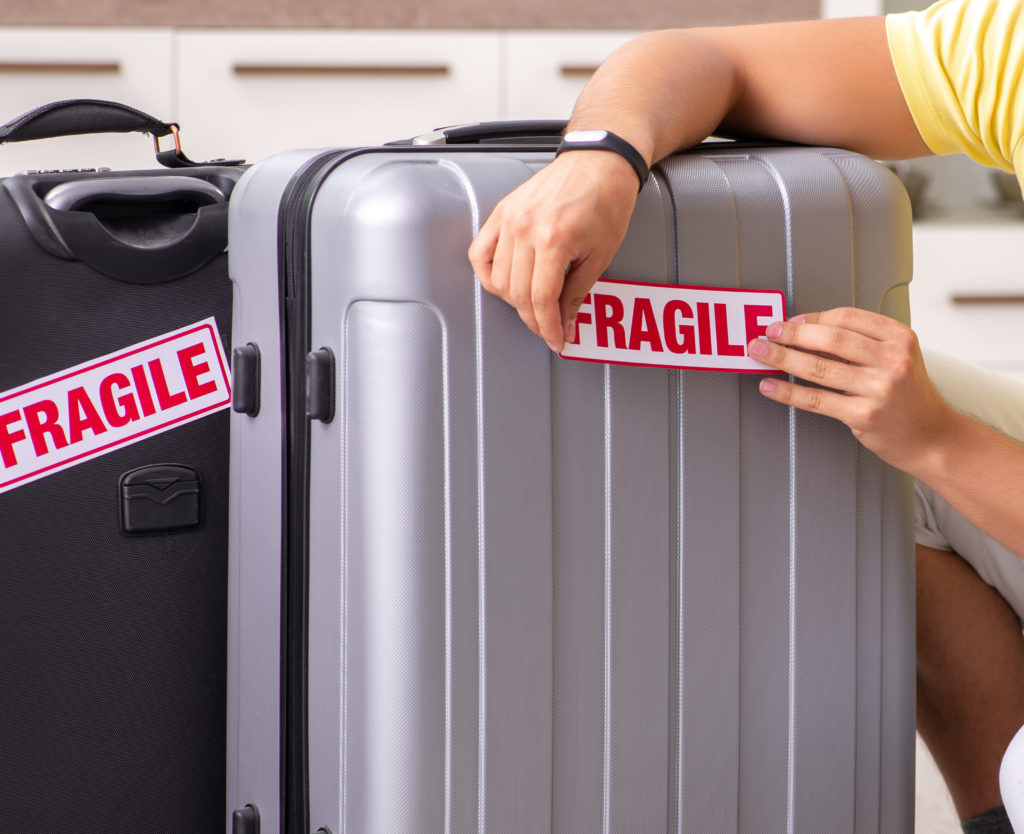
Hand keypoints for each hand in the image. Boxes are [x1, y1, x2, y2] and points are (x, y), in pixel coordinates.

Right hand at [468, 150, 639, 352]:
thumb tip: (565, 324)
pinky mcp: (502, 212)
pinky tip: (504, 284)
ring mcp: (509, 218)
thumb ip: (577, 293)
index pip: (541, 299)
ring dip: (514, 301)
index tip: (555, 339)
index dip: (548, 327)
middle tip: (548, 328)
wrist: (600, 161)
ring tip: (532, 304)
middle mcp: (525, 228)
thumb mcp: (600, 255)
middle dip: (534, 319)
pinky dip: (488, 275)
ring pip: (497, 279)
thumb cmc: (607, 200)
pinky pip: (480, 253)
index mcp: (553, 239)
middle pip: (517, 293)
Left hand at [748, 307, 955, 475]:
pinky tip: (769, 385)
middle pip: (831, 339)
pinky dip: (788, 392)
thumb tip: (805, 332)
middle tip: (766, 333)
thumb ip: (859, 344)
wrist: (932, 437)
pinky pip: (816, 400)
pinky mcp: (864, 416)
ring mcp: (879, 389)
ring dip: (782, 358)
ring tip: (760, 353)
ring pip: (819, 368)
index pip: (847, 318)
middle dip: (791, 334)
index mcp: (900, 338)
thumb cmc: (908, 395)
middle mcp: (892, 361)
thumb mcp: (897, 358)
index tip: (789, 321)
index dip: (812, 318)